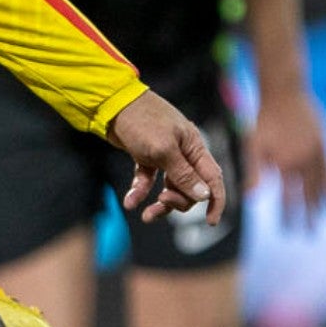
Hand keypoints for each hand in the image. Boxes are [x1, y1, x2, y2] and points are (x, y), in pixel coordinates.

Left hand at [107, 90, 227, 224]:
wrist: (110, 104)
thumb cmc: (141, 121)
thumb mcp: (163, 149)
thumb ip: (183, 174)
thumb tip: (204, 196)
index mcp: (194, 148)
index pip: (213, 179)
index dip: (215, 201)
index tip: (210, 222)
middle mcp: (183, 153)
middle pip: (191, 188)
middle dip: (179, 201)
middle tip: (161, 202)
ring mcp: (164, 155)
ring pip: (169, 188)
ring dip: (160, 204)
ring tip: (146, 215)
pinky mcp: (145, 156)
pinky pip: (148, 181)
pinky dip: (140, 192)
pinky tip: (130, 202)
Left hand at [244, 88, 325, 231]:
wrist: (285, 93)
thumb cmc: (264, 119)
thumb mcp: (253, 144)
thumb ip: (254, 171)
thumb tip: (250, 196)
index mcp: (286, 165)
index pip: (289, 199)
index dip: (289, 216)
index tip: (289, 232)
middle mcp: (305, 163)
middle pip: (308, 197)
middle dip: (309, 217)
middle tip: (309, 235)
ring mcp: (318, 155)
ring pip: (322, 187)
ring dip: (323, 205)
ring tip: (324, 220)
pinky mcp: (325, 146)